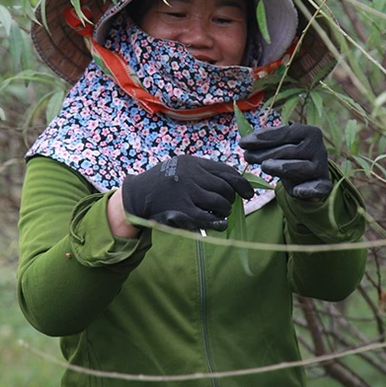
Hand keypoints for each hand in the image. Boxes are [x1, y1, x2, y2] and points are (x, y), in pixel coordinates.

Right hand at [121, 155, 253, 230]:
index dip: (241, 183)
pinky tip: (220, 223)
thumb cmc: (162, 182)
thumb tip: (232, 183)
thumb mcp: (181, 167)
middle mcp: (191, 175)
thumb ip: (203, 172)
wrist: (136, 195)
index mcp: (192, 163)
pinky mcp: (182, 210)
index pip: (226, 171)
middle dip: (231, 198)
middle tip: (228, 204)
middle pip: (225, 188)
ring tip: (221, 213)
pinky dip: (218, 222)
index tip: (249, 192)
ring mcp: (186, 192)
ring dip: (225, 210)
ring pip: (220, 202)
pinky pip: (209, 218)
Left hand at [239, 124, 332, 200]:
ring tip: (263, 167)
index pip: (284, 133)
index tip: (243, 142)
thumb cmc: (292, 156)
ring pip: (298, 168)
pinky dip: (307, 190)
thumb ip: (269, 140)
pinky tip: (297, 191)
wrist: (311, 176)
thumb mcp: (283, 144)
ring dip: (279, 168)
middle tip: (247, 156)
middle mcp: (319, 148)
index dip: (262, 138)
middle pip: (288, 150)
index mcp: (310, 132)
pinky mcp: (324, 185)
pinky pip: (317, 188)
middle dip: (264, 153)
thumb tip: (246, 141)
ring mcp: (322, 167)